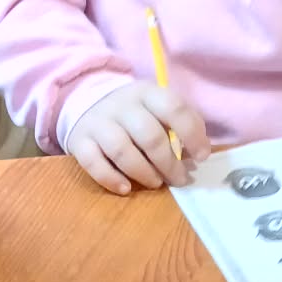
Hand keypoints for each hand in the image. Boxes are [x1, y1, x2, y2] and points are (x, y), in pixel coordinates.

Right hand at [66, 81, 210, 194]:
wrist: (86, 102)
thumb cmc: (133, 113)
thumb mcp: (156, 108)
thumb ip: (178, 125)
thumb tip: (199, 154)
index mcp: (147, 93)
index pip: (174, 108)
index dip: (192, 134)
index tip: (201, 156)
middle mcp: (121, 105)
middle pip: (149, 135)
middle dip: (168, 163)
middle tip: (178, 179)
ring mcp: (98, 123)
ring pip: (122, 150)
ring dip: (143, 172)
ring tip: (155, 183)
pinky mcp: (80, 142)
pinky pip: (93, 163)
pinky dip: (111, 178)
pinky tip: (126, 188)